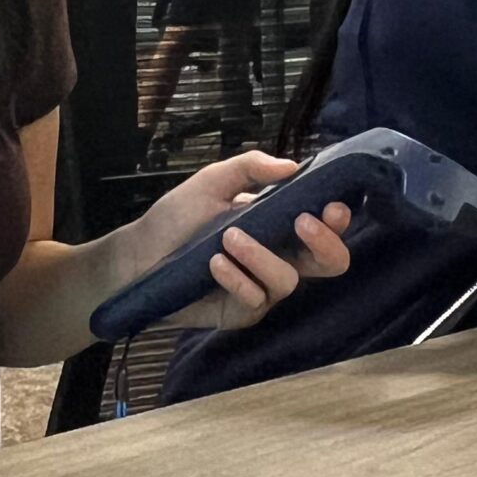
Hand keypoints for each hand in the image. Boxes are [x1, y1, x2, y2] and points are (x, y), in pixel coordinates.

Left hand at [104, 151, 352, 330]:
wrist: (138, 256)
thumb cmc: (177, 218)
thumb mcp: (212, 182)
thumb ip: (249, 167)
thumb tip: (291, 164)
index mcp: (280, 225)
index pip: (324, 226)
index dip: (338, 220)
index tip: (332, 206)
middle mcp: (279, 258)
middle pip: (330, 264)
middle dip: (326, 244)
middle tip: (303, 222)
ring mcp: (263, 288)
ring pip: (288, 281)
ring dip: (261, 256)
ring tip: (228, 237)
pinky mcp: (241, 312)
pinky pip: (255, 299)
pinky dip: (237, 278)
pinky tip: (214, 264)